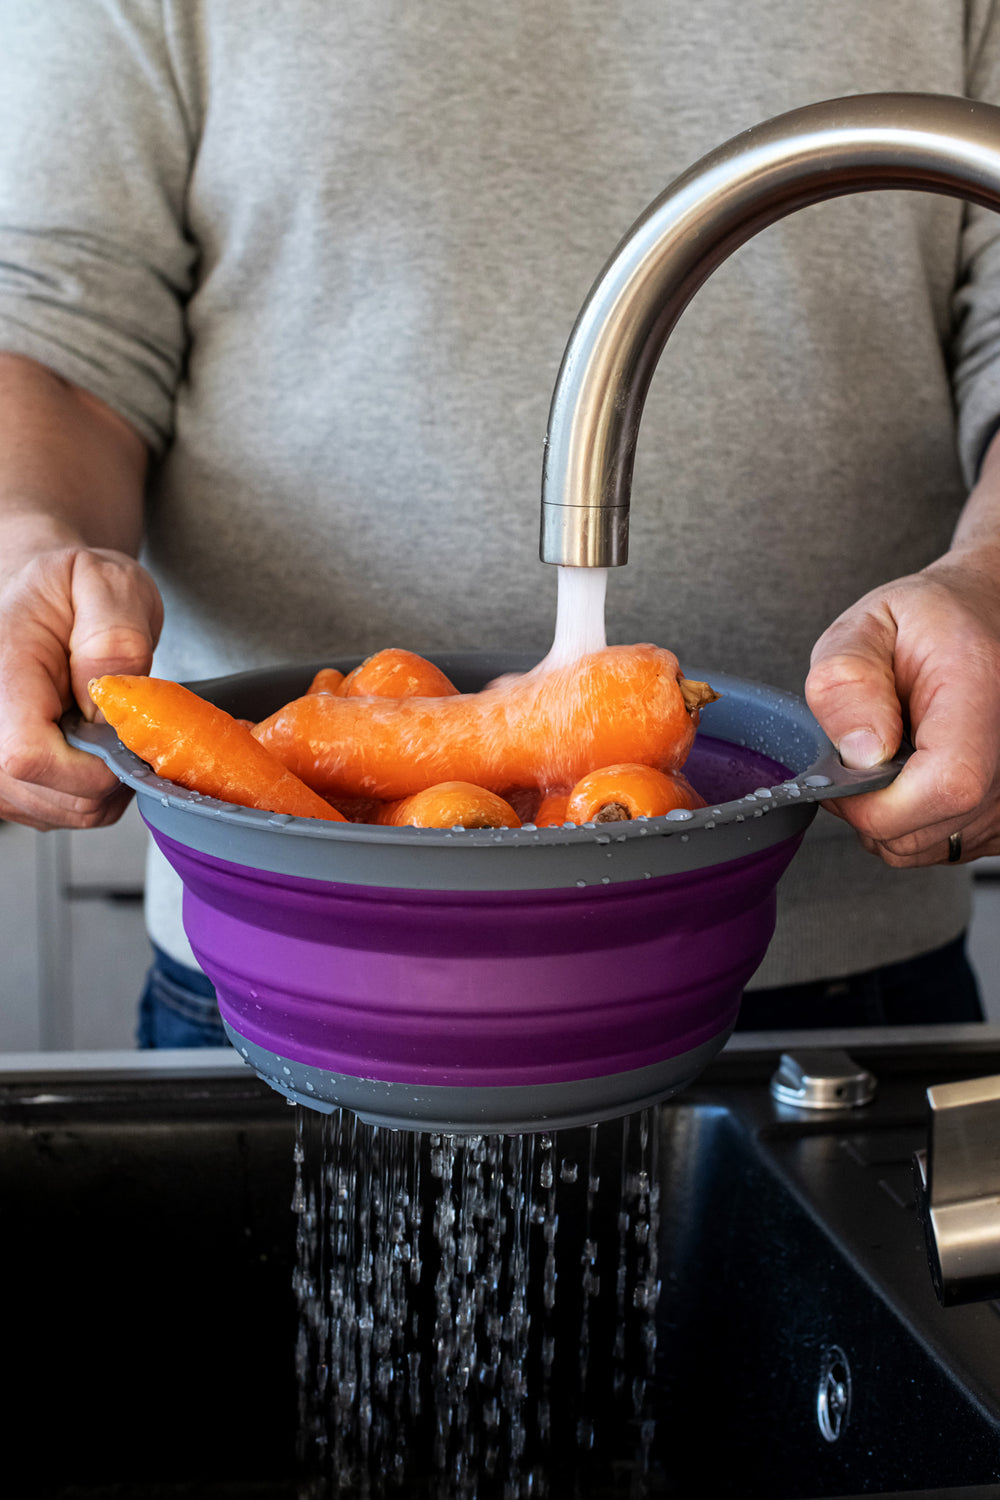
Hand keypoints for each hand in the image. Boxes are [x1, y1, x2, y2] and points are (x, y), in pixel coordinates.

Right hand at [0, 545, 162, 829]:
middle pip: (48, 796)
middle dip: (107, 774)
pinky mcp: (8, 782)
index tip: (125, 737)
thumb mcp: (108, 585)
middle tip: (124, 722)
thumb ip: (114, 637)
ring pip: (61, 813)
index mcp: (2, 673)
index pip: (26, 757)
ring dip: (103, 785)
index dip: (91, 766)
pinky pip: (62, 814)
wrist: (43, 594)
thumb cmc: (72, 588)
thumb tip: (109, 698)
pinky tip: (94, 747)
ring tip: (106, 729)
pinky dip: (94, 792)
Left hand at [805, 551, 999, 866]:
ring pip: (929, 846)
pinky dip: (917, 822)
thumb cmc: (929, 620)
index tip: (843, 774)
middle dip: (868, 806)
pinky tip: (918, 774)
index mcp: (982, 690)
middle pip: (927, 828)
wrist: (985, 618)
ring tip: (894, 756)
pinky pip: (947, 846)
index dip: (876, 801)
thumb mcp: (867, 625)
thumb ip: (846, 680)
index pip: (946, 786)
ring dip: (891, 815)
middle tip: (861, 751)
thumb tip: (857, 752)